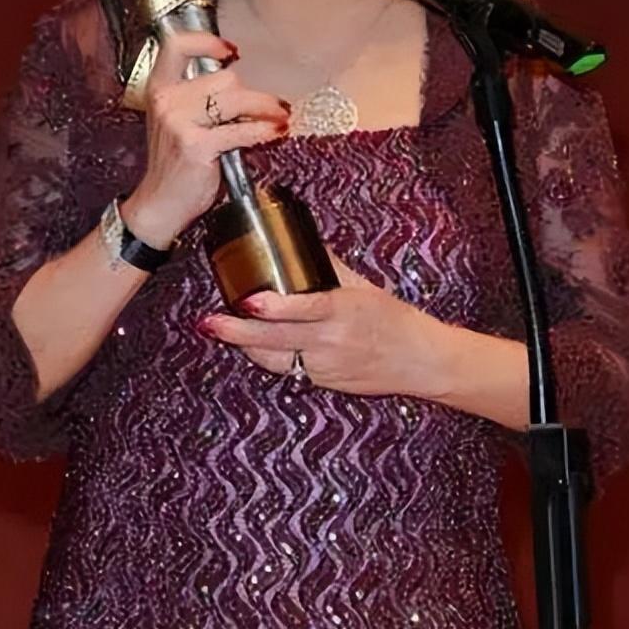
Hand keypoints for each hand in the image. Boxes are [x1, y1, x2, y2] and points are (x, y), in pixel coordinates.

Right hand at [121, 31, 288, 247]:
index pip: (176, 46)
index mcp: (159, 88)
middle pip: (223, 79)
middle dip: (252, 94)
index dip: (206, 42)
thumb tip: (245, 86)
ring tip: (282, 115)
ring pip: (235, 99)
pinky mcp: (195, 146)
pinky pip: (240, 130)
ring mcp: (178, 122)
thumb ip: (201, 99)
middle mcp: (166, 101)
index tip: (231, 50)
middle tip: (272, 106)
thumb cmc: (176, 164)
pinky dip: (263, 130)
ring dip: (265, 107)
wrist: (159, 204)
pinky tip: (276, 131)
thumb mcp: (180, 122)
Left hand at [197, 254, 450, 398]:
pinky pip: (288, 369)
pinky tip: (250, 346)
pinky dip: (269, 356)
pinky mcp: (322, 383)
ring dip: (245, 346)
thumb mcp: (364, 287)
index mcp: (343, 312)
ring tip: (219, 330)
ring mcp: (324, 366)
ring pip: (275, 359)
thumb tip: (304, 245)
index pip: (304, 310)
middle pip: (276, 340)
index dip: (273, 307)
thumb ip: (331, 268)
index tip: (248, 300)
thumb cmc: (394, 320)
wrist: (419, 360)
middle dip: (238, 333)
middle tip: (209, 322)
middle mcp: (330, 342)